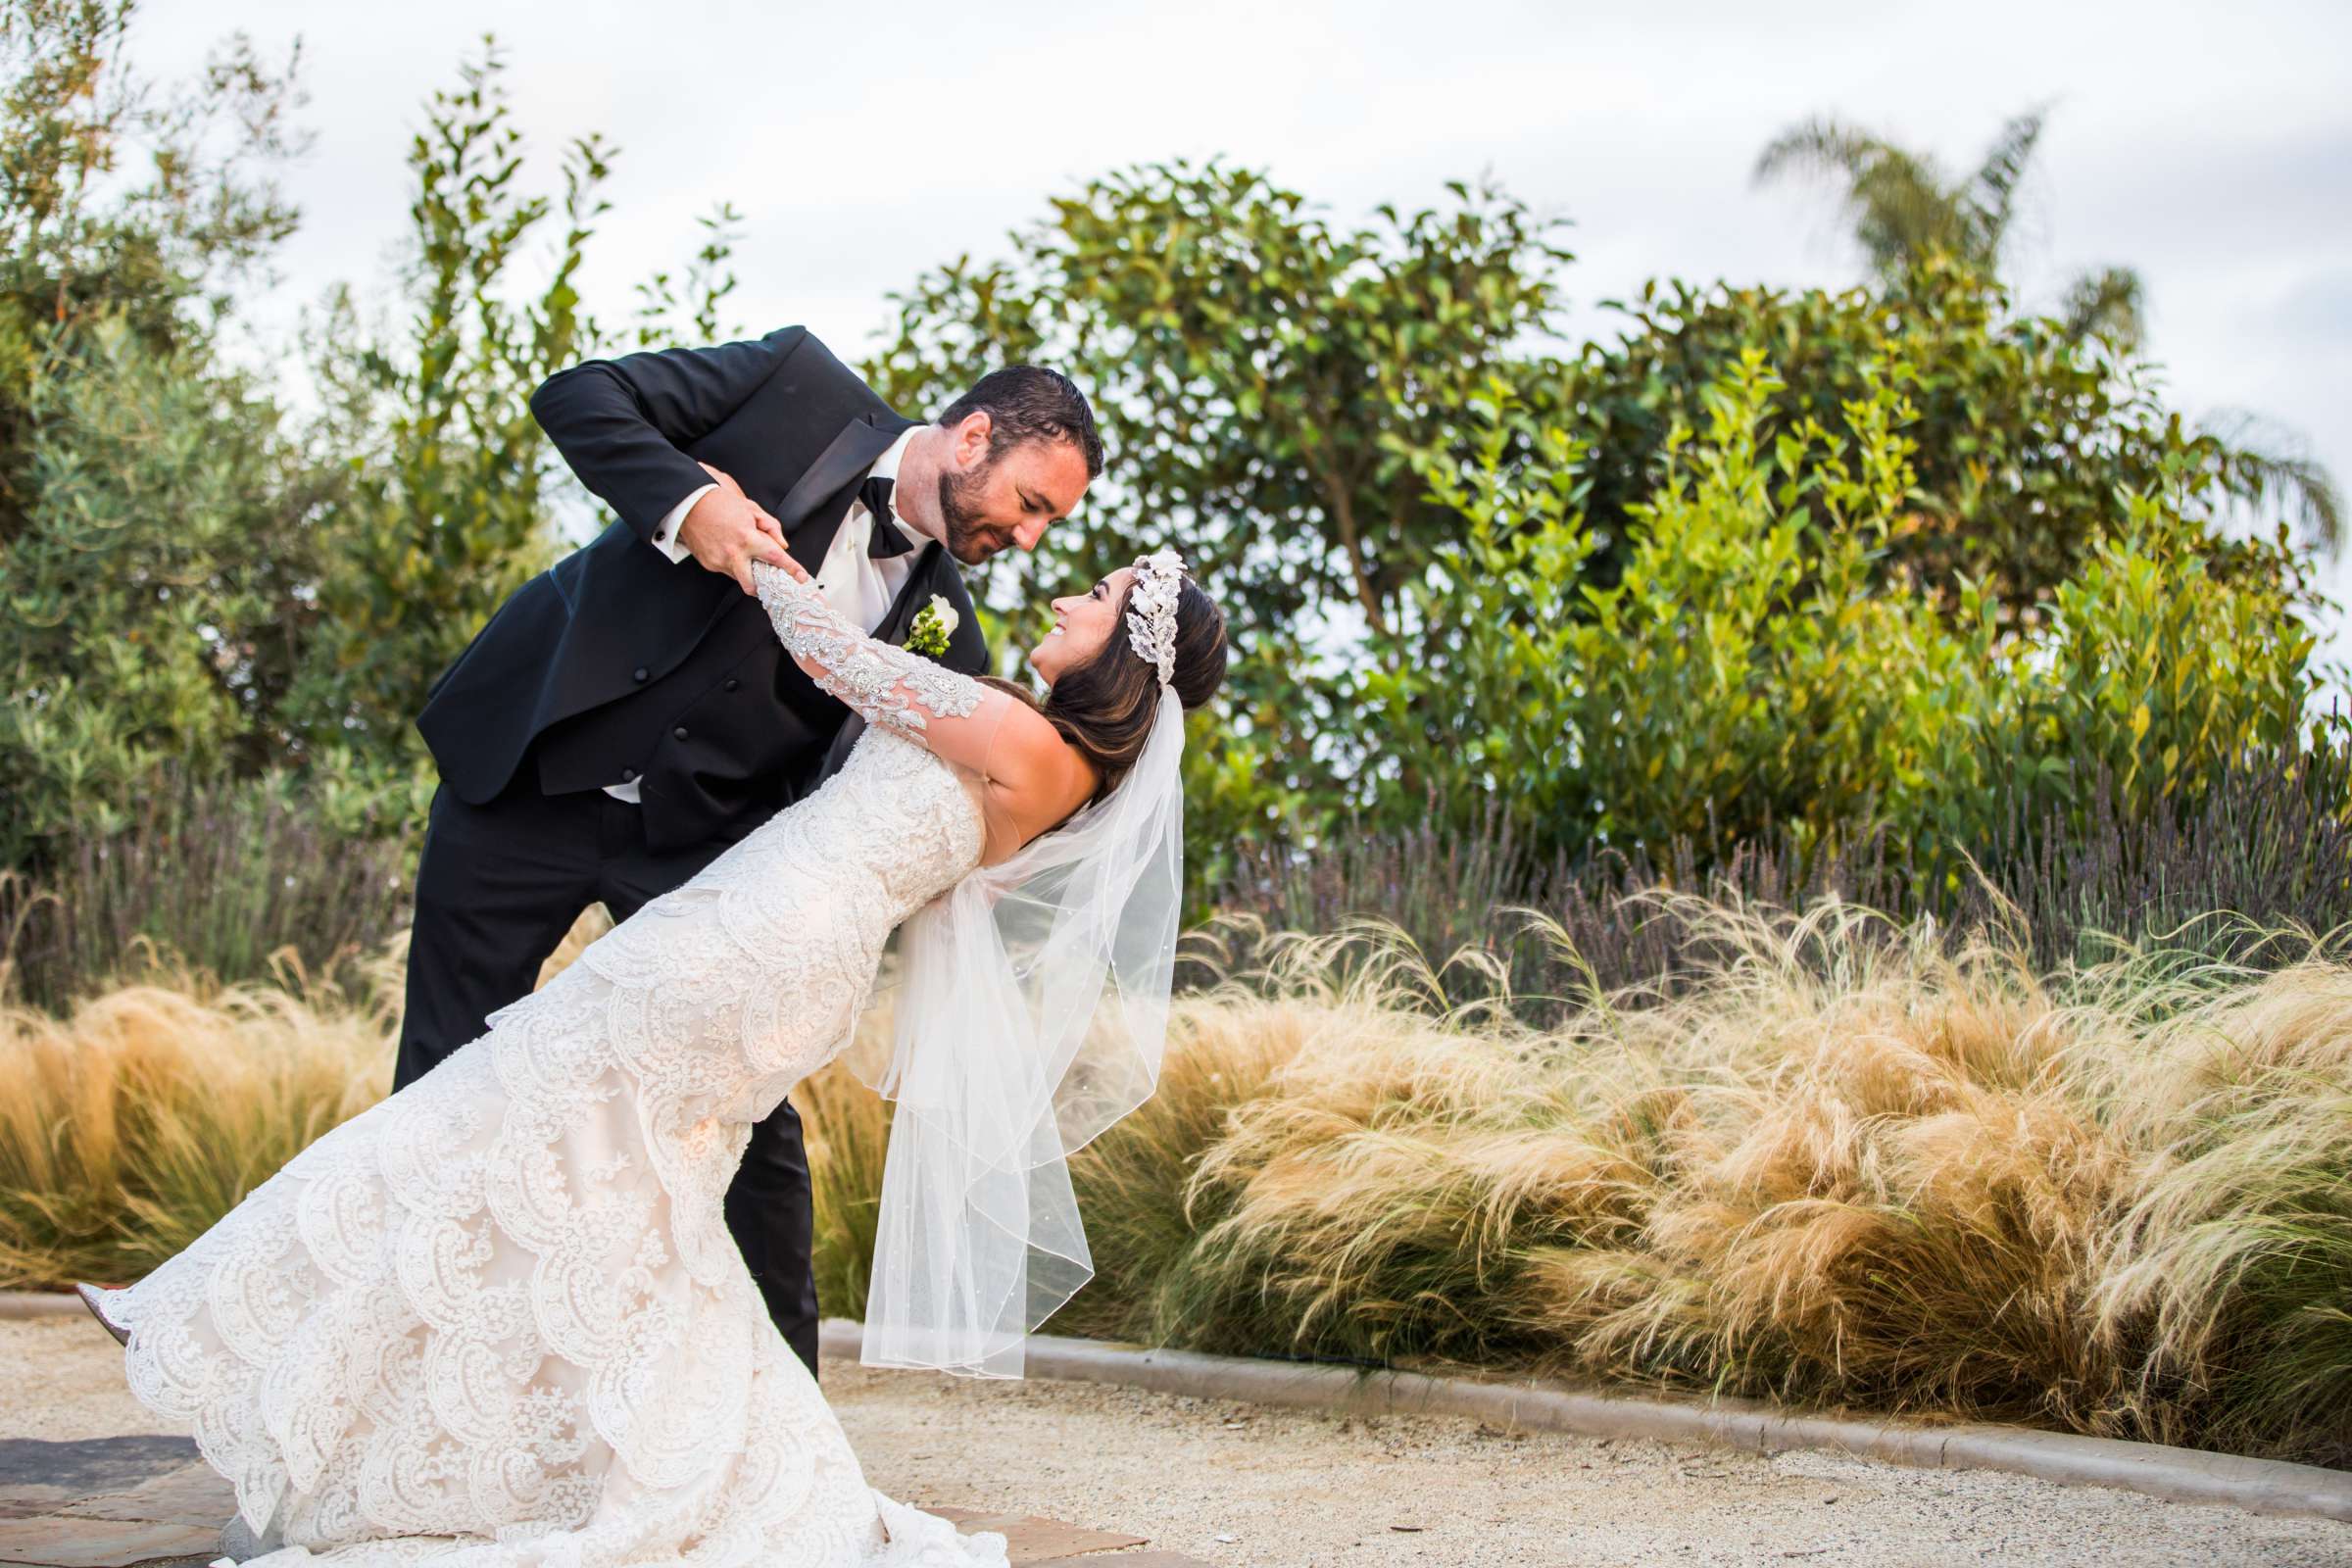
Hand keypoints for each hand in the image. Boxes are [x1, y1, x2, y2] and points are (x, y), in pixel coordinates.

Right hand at [681, 463, 791, 594]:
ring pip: (738, 576)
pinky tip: (726, 547)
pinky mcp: (707, 563)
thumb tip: (782, 544)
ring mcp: (718, 561)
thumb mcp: (751, 509)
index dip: (792, 569)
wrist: (689, 501)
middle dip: (761, 586)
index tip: (802, 578)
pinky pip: (724, 569)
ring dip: (744, 569)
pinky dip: (730, 563)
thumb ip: (770, 527)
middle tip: (766, 578)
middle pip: (752, 585)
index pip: (776, 558)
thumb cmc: (721, 502)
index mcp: (747, 538)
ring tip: (740, 550)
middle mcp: (733, 554)